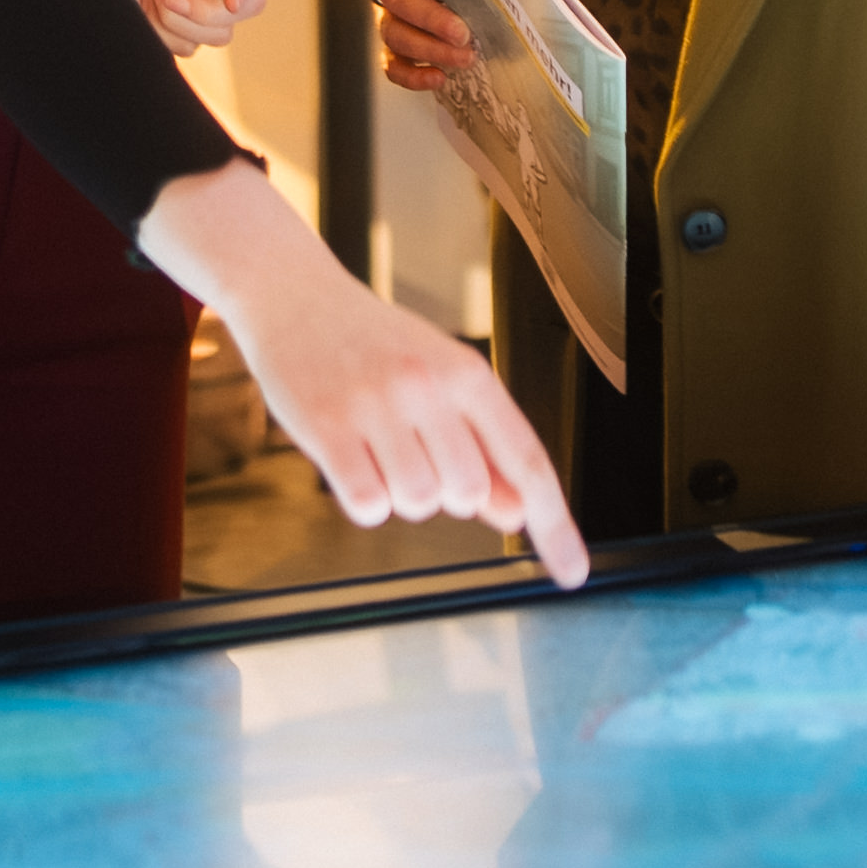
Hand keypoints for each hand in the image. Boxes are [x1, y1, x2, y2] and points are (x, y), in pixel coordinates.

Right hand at [138, 160, 585, 588]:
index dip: (555, 524)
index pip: (527, 460)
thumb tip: (516, 512)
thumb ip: (483, 444)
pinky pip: (368, 507)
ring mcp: (376, 405)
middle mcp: (427, 385)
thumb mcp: (441, 379)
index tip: (572, 573)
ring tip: (377, 445)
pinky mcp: (327, 427)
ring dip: (400, 493)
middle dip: (445, 490)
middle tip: (413, 449)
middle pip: (467, 493)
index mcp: (467, 372)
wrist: (294, 294)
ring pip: (417, 504)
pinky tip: (351, 459)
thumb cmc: (375, 344)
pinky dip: (364, 500)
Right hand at [369, 0, 476, 94]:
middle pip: (396, 5)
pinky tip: (439, 78)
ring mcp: (390, 14)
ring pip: (393, 36)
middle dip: (431, 26)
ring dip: (429, 51)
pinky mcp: (394, 45)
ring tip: (464, 59)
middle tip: (465, 40)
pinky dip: (413, 76)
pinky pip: (392, 64)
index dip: (427, 5)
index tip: (459, 24)